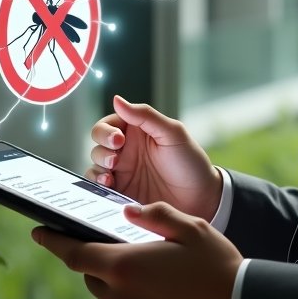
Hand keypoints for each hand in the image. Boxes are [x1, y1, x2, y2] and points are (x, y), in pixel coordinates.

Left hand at [31, 203, 242, 298]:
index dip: (53, 242)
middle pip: (89, 272)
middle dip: (93, 254)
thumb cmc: (214, 262)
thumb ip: (153, 215)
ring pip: (104, 290)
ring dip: (111, 274)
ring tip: (136, 257)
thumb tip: (126, 212)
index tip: (38, 231)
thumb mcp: (188, 226)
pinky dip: (125, 292)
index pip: (74, 254)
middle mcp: (119, 295)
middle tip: (105, 237)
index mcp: (125, 265)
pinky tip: (150, 280)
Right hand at [89, 96, 222, 220]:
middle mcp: (127, 149)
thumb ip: (145, 116)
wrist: (201, 198)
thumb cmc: (190, 162)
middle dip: (102, 148)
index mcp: (138, 131)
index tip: (119, 140)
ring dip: (98, 167)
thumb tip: (117, 99)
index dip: (107, 131)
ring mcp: (123, 171)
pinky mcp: (120, 192)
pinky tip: (109, 186)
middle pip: (98, 142)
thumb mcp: (172, 133)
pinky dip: (98, 184)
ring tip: (111, 176)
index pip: (109, 124)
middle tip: (115, 160)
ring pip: (95, 163)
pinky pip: (99, 186)